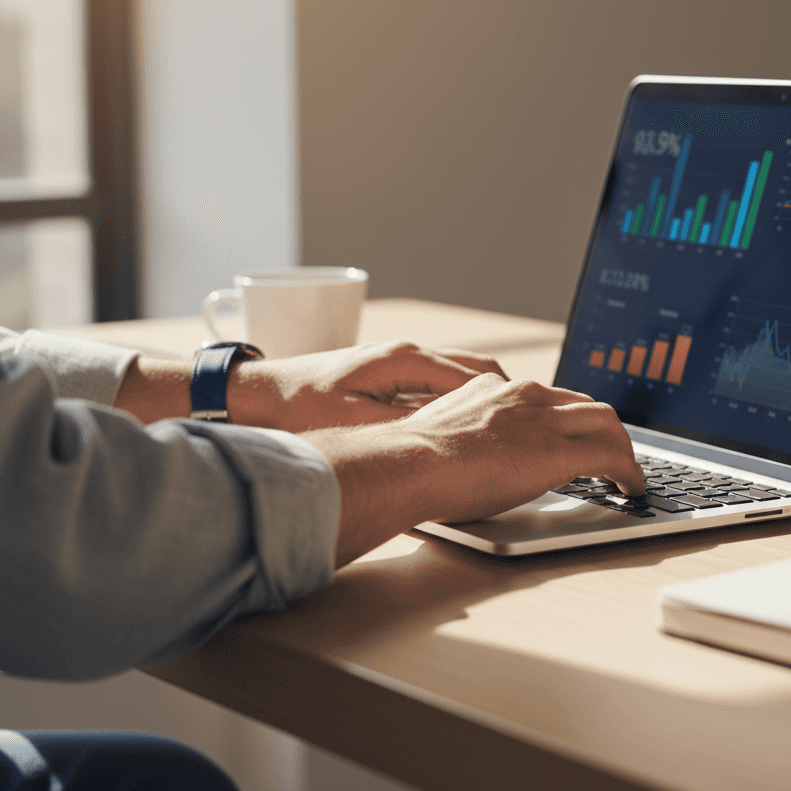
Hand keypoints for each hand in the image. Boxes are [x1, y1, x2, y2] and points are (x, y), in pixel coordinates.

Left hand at [227, 341, 508, 430]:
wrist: (258, 392)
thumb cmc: (299, 403)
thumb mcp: (352, 422)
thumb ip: (402, 428)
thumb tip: (446, 436)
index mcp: (405, 359)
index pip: (475, 376)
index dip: (507, 402)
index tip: (531, 422)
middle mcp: (408, 353)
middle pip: (478, 370)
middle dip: (508, 397)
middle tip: (531, 427)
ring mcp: (399, 361)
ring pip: (462, 374)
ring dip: (487, 398)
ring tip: (509, 430)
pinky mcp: (389, 374)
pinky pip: (441, 383)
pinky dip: (463, 400)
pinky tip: (467, 427)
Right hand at [306, 373, 645, 565]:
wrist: (410, 464)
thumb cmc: (410, 463)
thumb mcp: (440, 436)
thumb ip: (464, 439)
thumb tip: (465, 462)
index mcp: (493, 390)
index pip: (545, 396)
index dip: (565, 417)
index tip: (568, 432)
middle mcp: (523, 395)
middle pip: (582, 403)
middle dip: (601, 427)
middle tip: (608, 450)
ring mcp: (543, 420)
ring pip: (605, 421)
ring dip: (621, 446)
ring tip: (626, 472)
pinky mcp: (559, 451)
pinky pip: (611, 456)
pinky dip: (629, 471)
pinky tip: (631, 488)